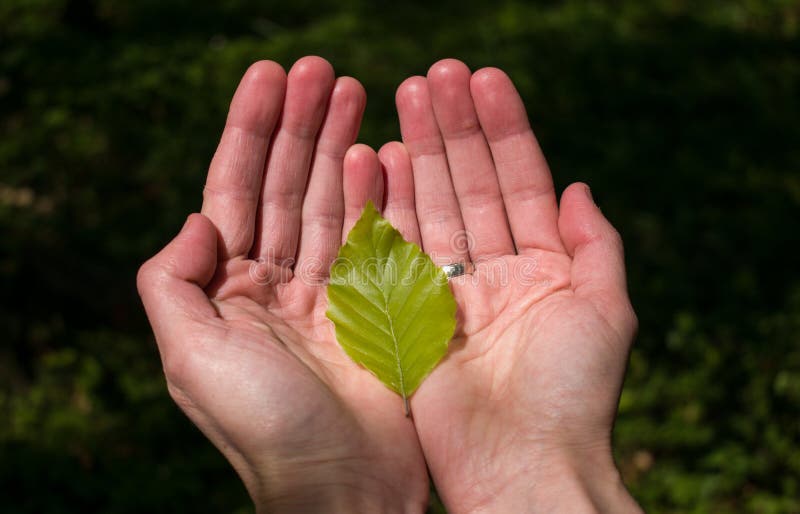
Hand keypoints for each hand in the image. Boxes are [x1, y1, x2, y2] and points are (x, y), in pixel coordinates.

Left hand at [137, 57, 427, 513]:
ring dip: (342, 147)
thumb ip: (174, 281)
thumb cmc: (264, 429)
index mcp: (227, 290)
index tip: (272, 76)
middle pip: (286, 185)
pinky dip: (381, 194)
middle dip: (302, 125)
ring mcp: (329, 293)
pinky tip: (385, 154)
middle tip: (324, 70)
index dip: (250, 130)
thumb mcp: (191, 356)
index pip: (235, 190)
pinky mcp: (375, 308)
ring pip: (332, 202)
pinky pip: (378, 237)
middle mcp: (275, 285)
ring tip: (358, 93)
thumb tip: (198, 217)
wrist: (344, 487)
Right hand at [383, 59, 642, 512]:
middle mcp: (493, 272)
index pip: (519, 181)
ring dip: (420, 152)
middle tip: (435, 74)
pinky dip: (386, 205)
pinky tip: (380, 158)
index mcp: (541, 267)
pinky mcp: (407, 315)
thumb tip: (581, 186)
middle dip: (454, 128)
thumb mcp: (608, 310)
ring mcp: (447, 291)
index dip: (503, 130)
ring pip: (430, 207)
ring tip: (405, 97)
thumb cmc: (574, 396)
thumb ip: (598, 244)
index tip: (484, 79)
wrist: (522, 466)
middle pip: (469, 185)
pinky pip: (394, 249)